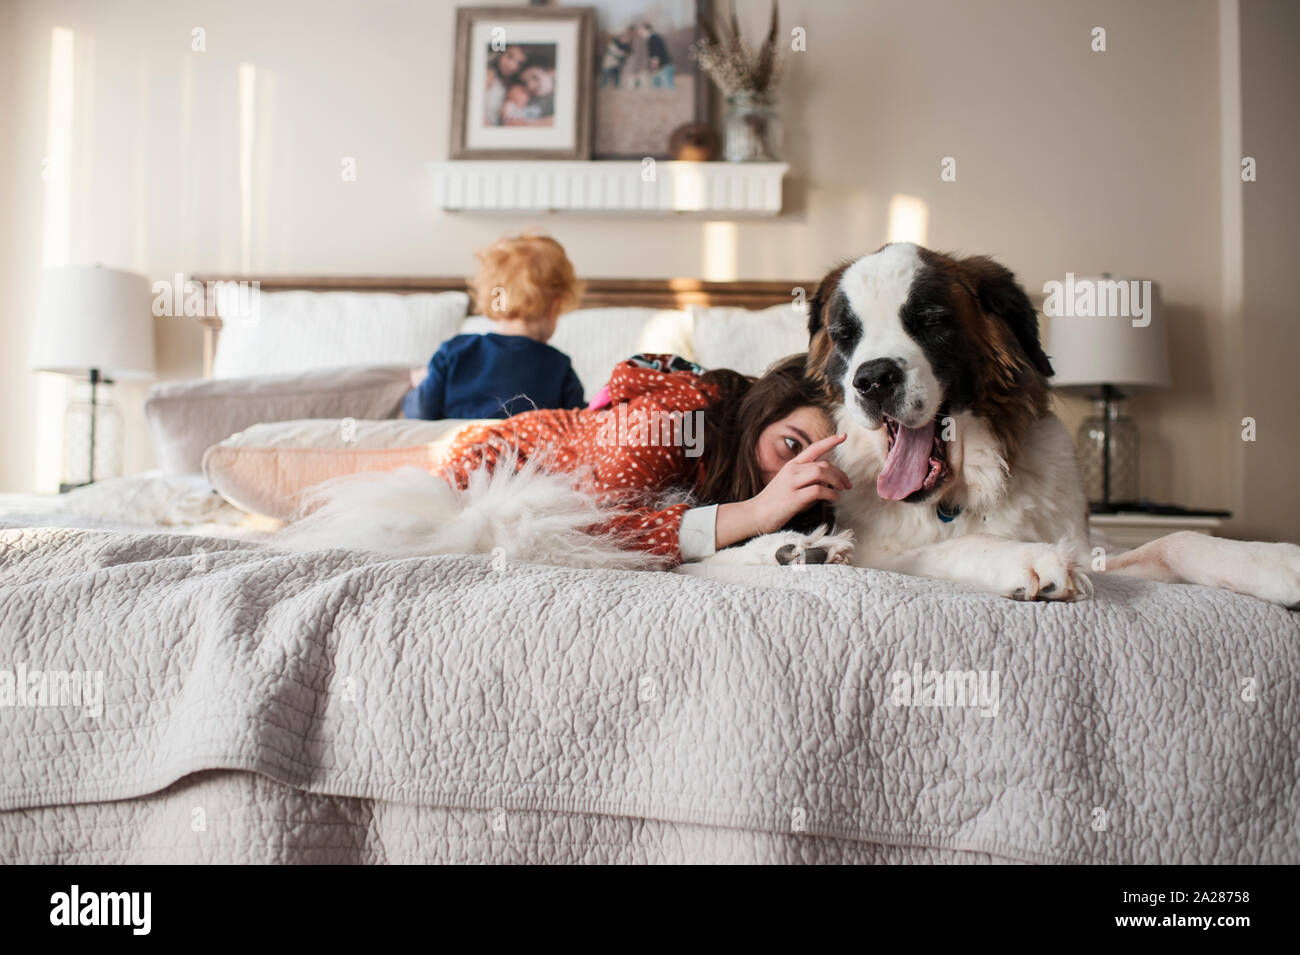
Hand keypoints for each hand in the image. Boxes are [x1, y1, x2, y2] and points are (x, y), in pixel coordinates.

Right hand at [716, 434, 850, 545]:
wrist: (755, 514)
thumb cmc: (775, 502)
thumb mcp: (789, 484)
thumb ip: (806, 479)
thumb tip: (828, 481)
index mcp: (791, 465)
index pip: (813, 448)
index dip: (830, 441)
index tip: (844, 436)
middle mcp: (792, 470)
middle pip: (823, 464)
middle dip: (840, 473)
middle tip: (848, 484)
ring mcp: (792, 483)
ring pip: (821, 473)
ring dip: (837, 481)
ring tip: (842, 489)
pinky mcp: (794, 498)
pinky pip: (818, 490)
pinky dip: (831, 494)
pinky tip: (835, 498)